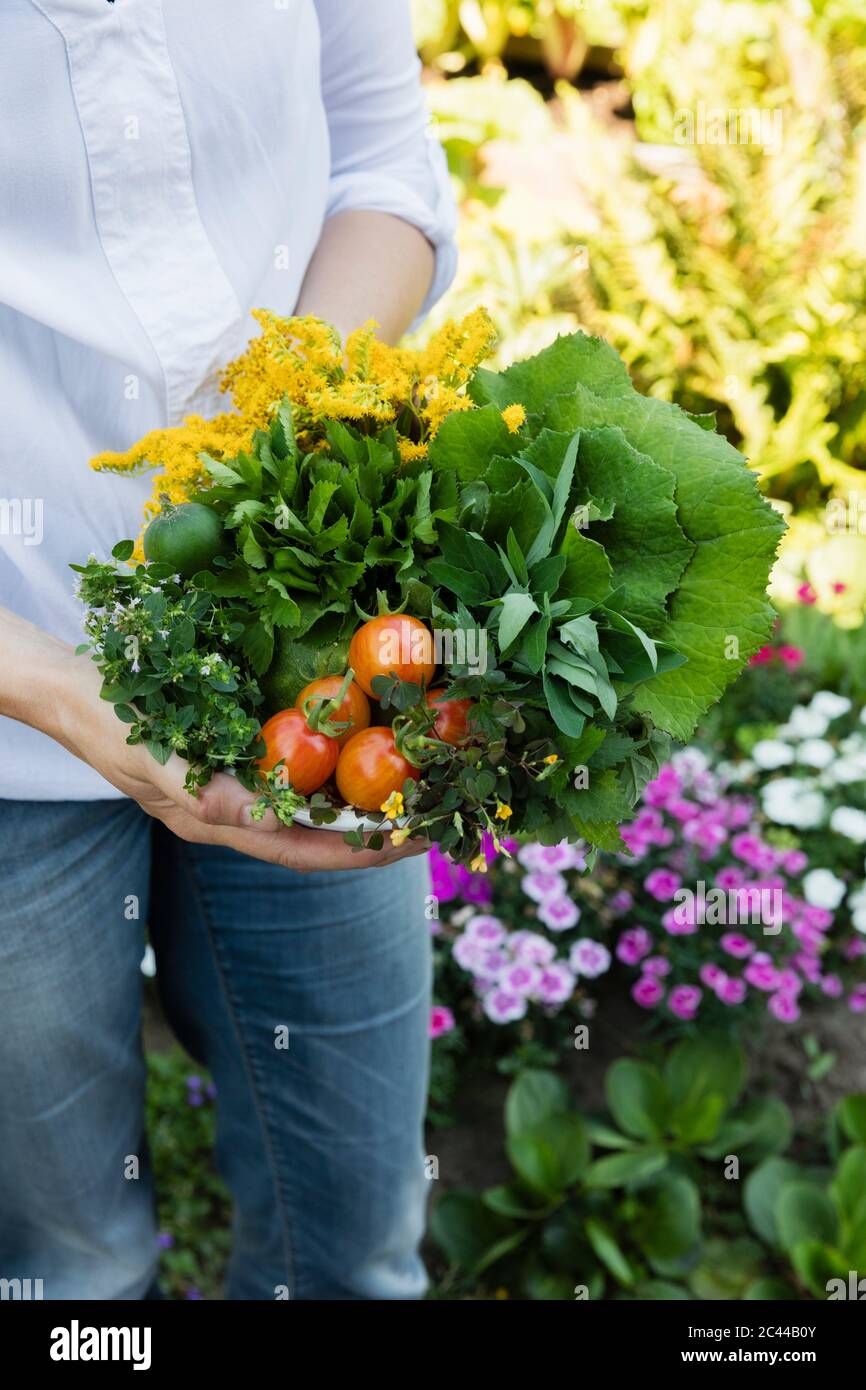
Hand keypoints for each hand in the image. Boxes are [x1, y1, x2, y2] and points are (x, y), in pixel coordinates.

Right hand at [2, 611, 425, 872]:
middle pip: (315, 834)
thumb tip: (253, 821)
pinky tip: (360, 749)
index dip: (357, 853)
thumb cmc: (109, 722)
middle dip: (372, 832)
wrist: (72, 691)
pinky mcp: (232, 754)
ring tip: (413, 790)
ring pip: (308, 806)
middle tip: (433, 817)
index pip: (301, 851)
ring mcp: (233, 784)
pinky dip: (329, 766)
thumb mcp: (151, 756)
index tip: (410, 846)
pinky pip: (292, 770)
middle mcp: (233, 811)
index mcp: (216, 822)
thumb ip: (200, 788)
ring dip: (357, 802)